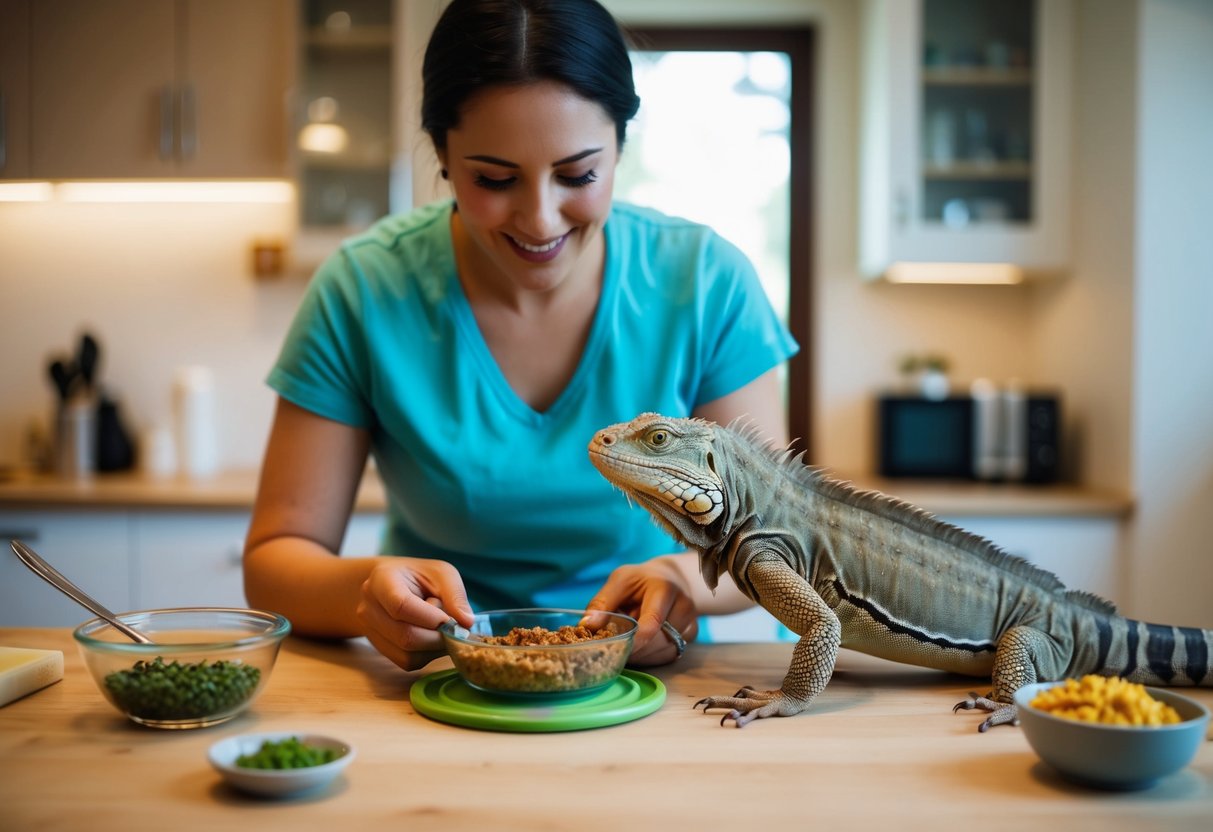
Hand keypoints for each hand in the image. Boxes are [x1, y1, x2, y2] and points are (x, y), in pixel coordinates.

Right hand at [356, 557, 474, 670]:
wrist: (394, 586)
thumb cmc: (420, 577)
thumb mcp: (441, 574)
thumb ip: (455, 595)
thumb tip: (466, 623)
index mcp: (382, 580)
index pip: (401, 606)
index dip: (430, 618)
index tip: (451, 620)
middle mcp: (369, 607)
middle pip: (405, 635)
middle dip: (437, 637)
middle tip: (454, 629)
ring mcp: (371, 630)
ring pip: (406, 654)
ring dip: (434, 648)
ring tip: (441, 629)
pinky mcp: (379, 648)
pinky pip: (406, 663)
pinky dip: (427, 655)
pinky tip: (432, 638)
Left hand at [585, 557, 698, 665]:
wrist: (672, 579)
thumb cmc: (642, 580)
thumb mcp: (620, 580)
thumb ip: (603, 602)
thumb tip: (586, 626)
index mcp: (664, 588)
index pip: (653, 622)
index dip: (634, 640)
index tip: (615, 649)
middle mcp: (683, 606)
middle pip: (657, 641)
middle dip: (633, 649)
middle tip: (613, 647)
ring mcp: (690, 622)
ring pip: (663, 652)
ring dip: (641, 654)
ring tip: (627, 642)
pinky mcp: (691, 635)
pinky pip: (668, 655)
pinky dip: (650, 656)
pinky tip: (640, 647)